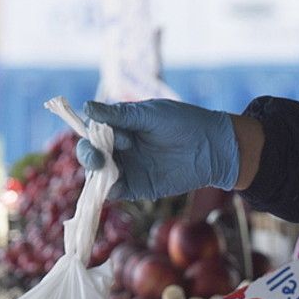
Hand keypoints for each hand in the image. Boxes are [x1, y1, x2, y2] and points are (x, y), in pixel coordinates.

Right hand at [75, 99, 238, 199]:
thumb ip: (120, 115)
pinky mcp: (137, 187)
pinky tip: (112, 186)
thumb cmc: (183, 122)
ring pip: (98, 174)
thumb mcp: (150, 115)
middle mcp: (120, 148)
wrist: (212, 146)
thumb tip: (86, 106)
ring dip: (95, 173)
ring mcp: (127, 168)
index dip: (95, 134)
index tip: (117, 135)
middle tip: (99, 157)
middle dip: (89, 154)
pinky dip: (107, 190)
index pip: (94, 131)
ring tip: (106, 167)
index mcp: (120, 127)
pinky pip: (114, 191)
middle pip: (91, 153)